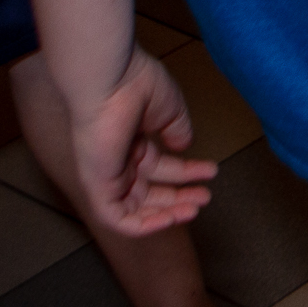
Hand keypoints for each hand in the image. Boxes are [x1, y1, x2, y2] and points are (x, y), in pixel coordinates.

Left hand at [69, 47, 217, 237]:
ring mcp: (106, 175)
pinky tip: (171, 219)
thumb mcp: (169, 110)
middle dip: (179, 196)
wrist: (110, 82)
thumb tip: (184, 146)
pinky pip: (117, 218)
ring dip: (166, 214)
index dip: (186, 173)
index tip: (210, 172)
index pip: (159, 167)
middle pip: (149, 190)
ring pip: (135, 209)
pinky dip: (143, 225)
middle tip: (206, 196)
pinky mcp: (97, 187)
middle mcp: (117, 161)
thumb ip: (177, 131)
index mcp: (132, 142)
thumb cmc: (137, 87)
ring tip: (196, 208)